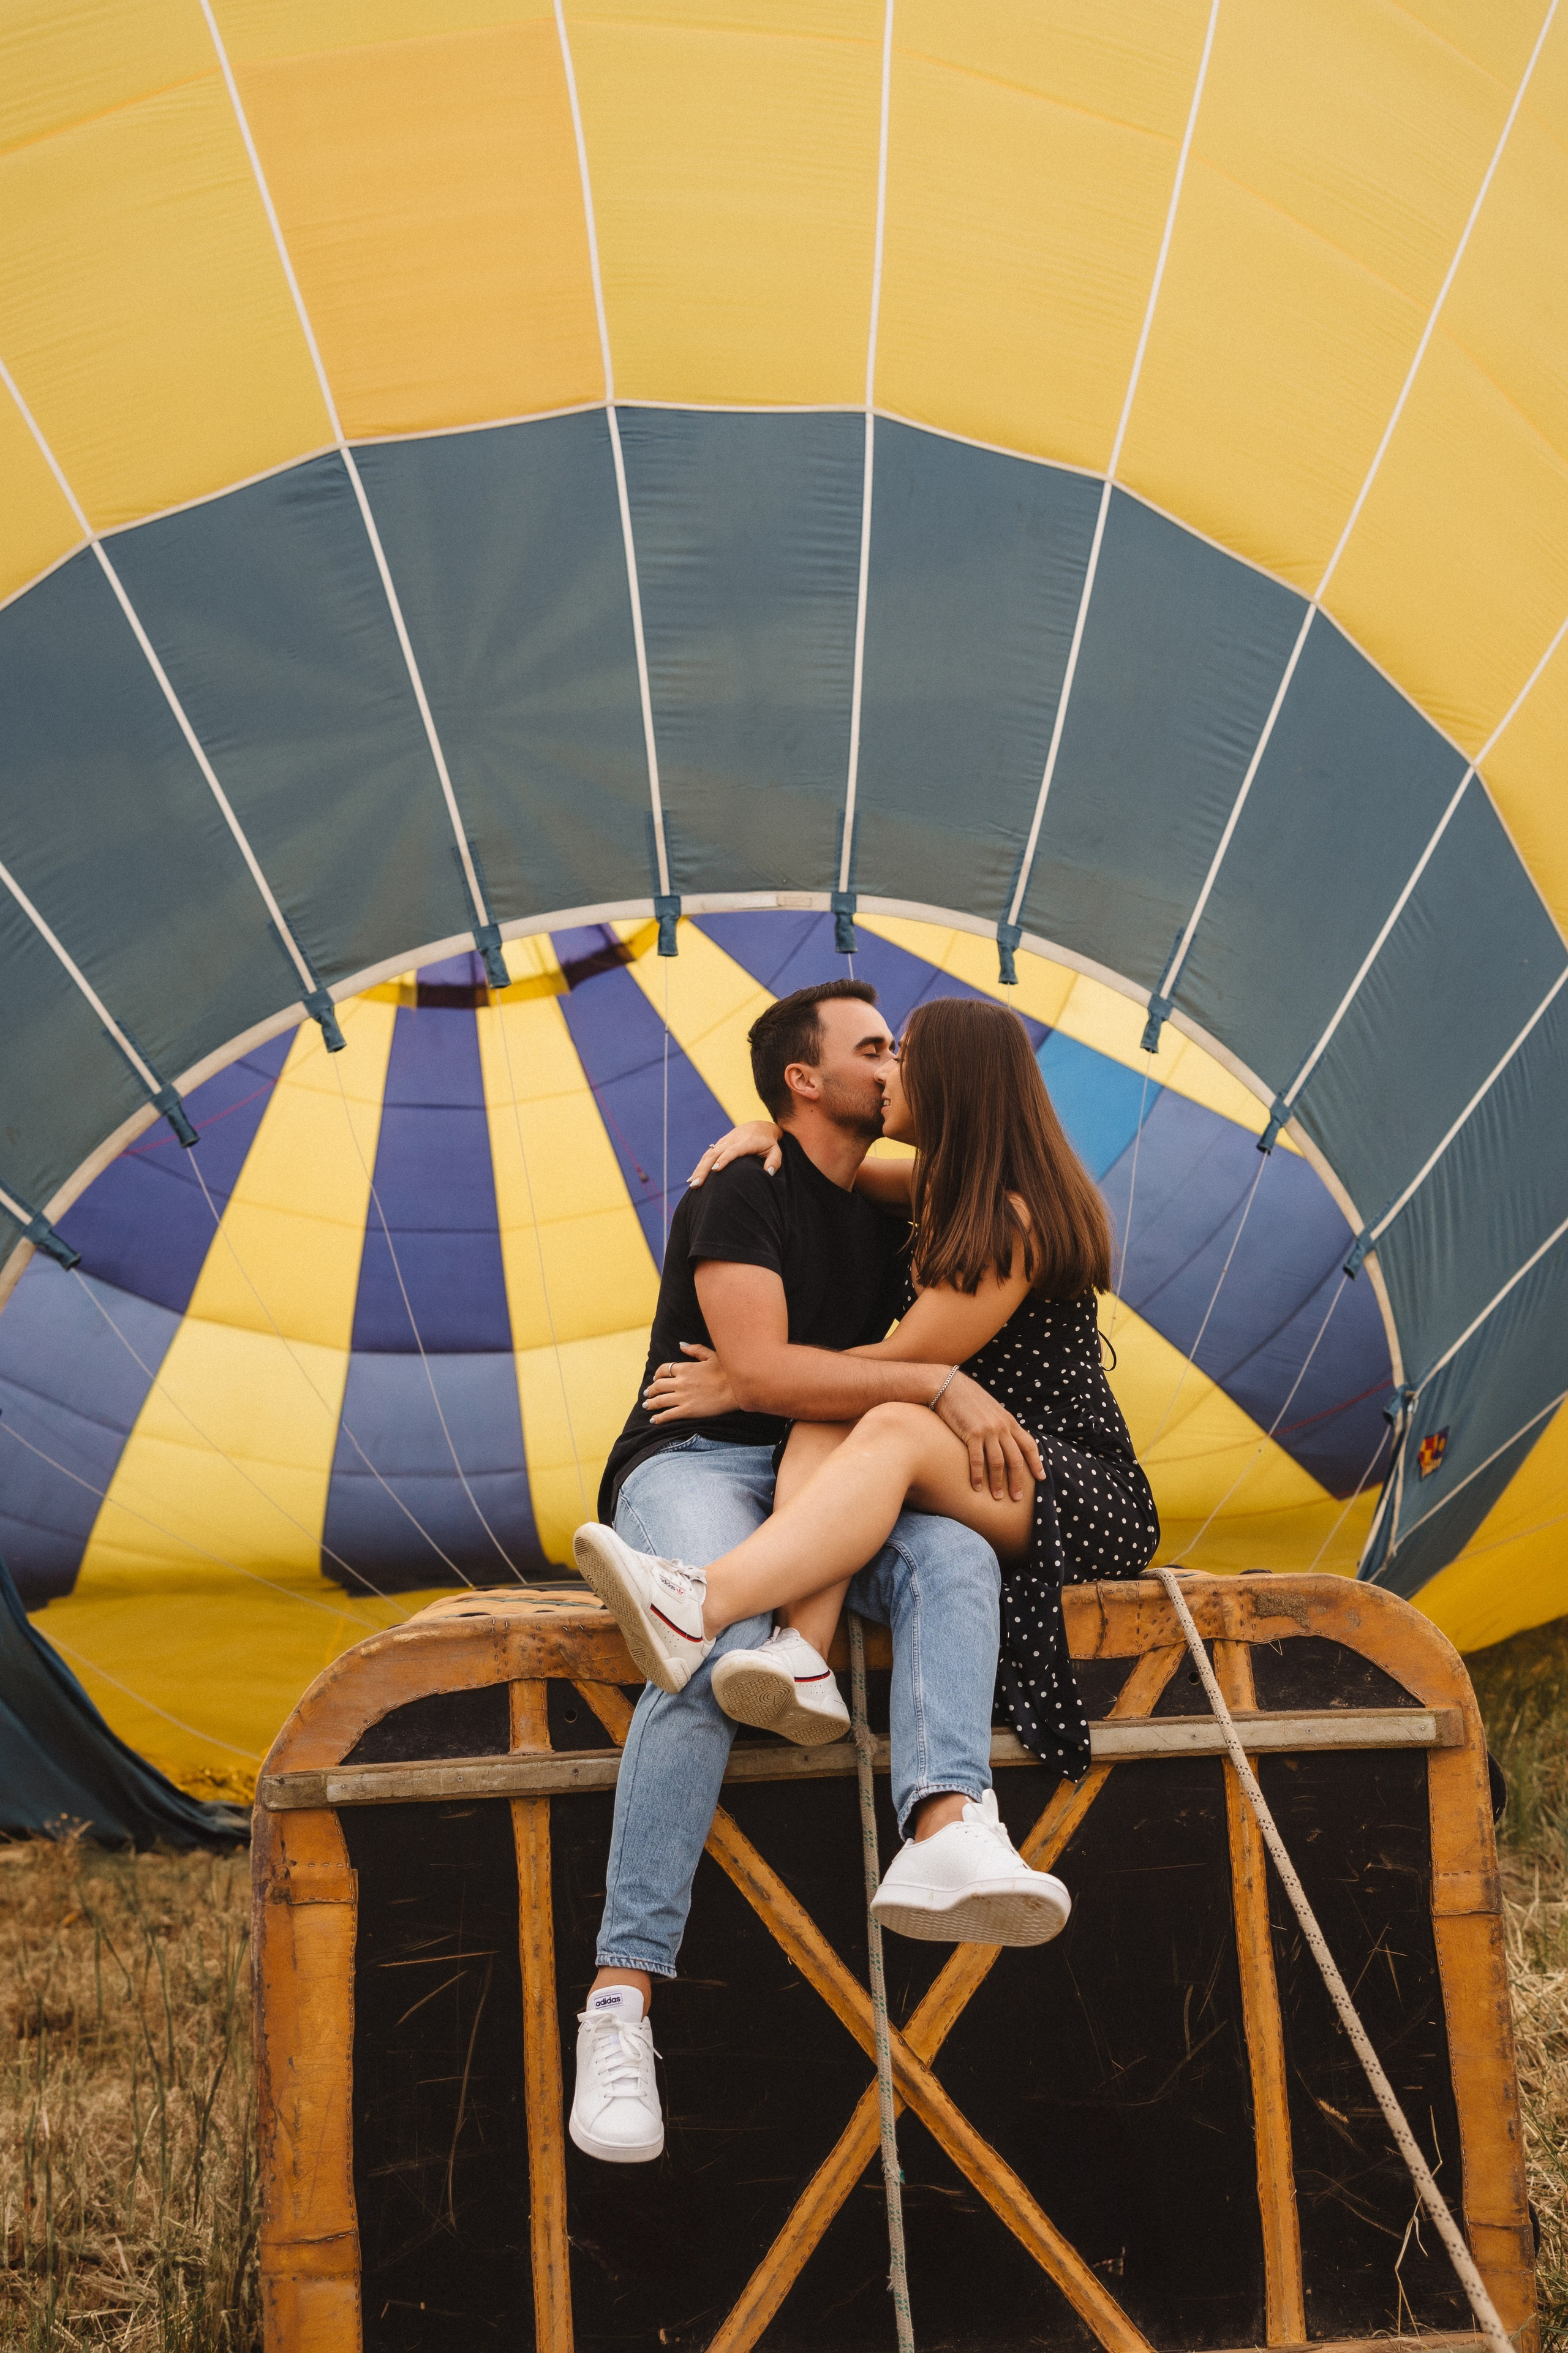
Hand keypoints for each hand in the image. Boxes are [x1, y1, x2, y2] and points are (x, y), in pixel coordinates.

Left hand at [643, 1342, 737, 1422]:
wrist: (736, 1389)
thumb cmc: (727, 1371)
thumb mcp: (712, 1355)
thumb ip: (695, 1349)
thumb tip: (681, 1345)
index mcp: (686, 1368)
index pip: (664, 1370)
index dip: (657, 1374)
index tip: (655, 1378)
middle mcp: (681, 1382)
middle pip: (658, 1386)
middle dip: (651, 1390)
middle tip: (648, 1394)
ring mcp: (683, 1397)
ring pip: (660, 1400)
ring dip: (651, 1403)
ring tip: (647, 1405)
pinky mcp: (687, 1410)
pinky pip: (668, 1414)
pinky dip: (659, 1418)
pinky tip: (654, 1420)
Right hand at [689, 1120, 782, 1184]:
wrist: (760, 1127)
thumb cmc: (769, 1142)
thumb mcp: (776, 1150)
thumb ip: (774, 1161)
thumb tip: (769, 1172)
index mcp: (746, 1142)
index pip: (732, 1150)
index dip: (724, 1159)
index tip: (715, 1170)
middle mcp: (732, 1140)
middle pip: (715, 1153)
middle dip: (704, 1169)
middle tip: (697, 1184)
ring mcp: (724, 1141)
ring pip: (708, 1154)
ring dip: (699, 1169)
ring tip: (692, 1184)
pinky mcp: (720, 1144)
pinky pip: (707, 1154)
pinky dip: (700, 1165)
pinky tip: (693, 1177)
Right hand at [933, 1371, 1045, 1501]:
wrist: (949, 1386)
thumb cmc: (969, 1399)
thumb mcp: (992, 1410)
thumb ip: (1002, 1425)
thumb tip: (1008, 1440)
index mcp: (1009, 1421)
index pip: (1029, 1445)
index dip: (1036, 1462)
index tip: (1040, 1477)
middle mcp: (1002, 1427)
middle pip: (1016, 1458)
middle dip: (1018, 1480)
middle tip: (1017, 1497)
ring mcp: (988, 1430)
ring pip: (998, 1462)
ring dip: (999, 1482)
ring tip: (998, 1497)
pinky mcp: (972, 1433)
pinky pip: (978, 1459)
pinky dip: (978, 1475)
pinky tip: (977, 1487)